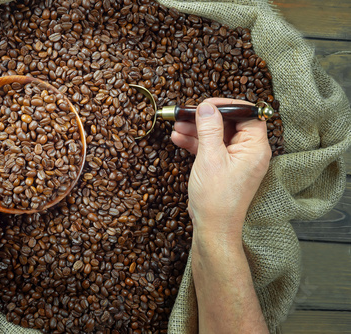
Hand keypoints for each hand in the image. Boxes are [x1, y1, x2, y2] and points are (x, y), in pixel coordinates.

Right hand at [171, 98, 270, 244]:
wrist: (212, 227)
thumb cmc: (217, 198)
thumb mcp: (210, 158)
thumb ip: (209, 128)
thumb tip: (206, 106)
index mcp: (255, 147)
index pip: (247, 114)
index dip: (226, 105)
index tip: (205, 104)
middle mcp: (249, 152)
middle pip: (229, 123)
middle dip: (206, 118)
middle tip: (186, 113)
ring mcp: (235, 160)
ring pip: (217, 135)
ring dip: (197, 130)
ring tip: (177, 125)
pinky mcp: (223, 167)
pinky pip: (211, 148)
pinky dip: (196, 143)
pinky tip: (178, 138)